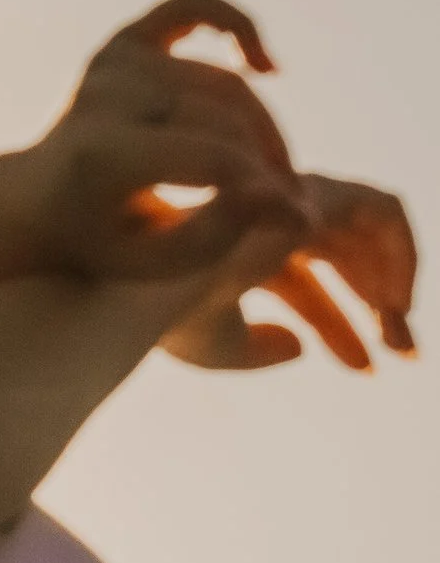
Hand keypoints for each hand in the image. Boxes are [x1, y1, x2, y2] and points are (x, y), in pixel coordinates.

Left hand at [0, 0, 304, 288]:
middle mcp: (102, 97)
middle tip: (291, 199)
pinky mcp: (120, 43)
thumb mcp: (150, 264)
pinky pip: (191, 6)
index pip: (213, 159)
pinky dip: (235, 22)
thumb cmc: (97, 244)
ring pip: (223, 81)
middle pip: (225, 115)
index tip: (301, 221)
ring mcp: (110, 64)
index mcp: (99, 155)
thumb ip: (218, 237)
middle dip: (270, 161)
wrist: (34, 202)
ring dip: (261, 124)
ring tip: (275, 169)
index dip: (267, 190)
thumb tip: (287, 201)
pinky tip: (265, 65)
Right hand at [164, 173, 418, 373]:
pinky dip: (404, 249)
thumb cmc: (171, 317)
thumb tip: (298, 346)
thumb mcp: (219, 348)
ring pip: (368, 230)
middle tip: (405, 355)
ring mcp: (293, 200)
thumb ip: (258, 351)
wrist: (157, 283)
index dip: (339, 328)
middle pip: (342, 258)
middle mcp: (269, 221)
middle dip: (379, 305)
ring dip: (398, 279)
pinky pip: (383, 208)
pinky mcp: (317, 193)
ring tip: (405, 334)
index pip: (306, 286)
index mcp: (240, 250)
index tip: (367, 369)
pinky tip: (399, 300)